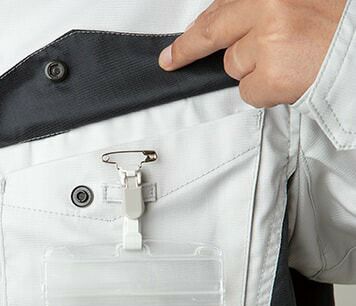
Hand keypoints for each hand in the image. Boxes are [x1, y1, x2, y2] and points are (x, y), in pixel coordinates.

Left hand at [159, 0, 346, 106]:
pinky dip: (263, 91)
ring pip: (235, 66)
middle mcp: (268, 13)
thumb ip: (261, 10)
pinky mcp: (270, 78)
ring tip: (287, 61)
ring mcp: (267, 46)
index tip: (173, 45)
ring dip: (252, 69)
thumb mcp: (298, 3)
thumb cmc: (337, 24)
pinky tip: (287, 79)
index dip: (196, 28)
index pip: (219, 9)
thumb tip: (228, 21)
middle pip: (214, 35)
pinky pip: (248, 91)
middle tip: (172, 58)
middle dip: (188, 49)